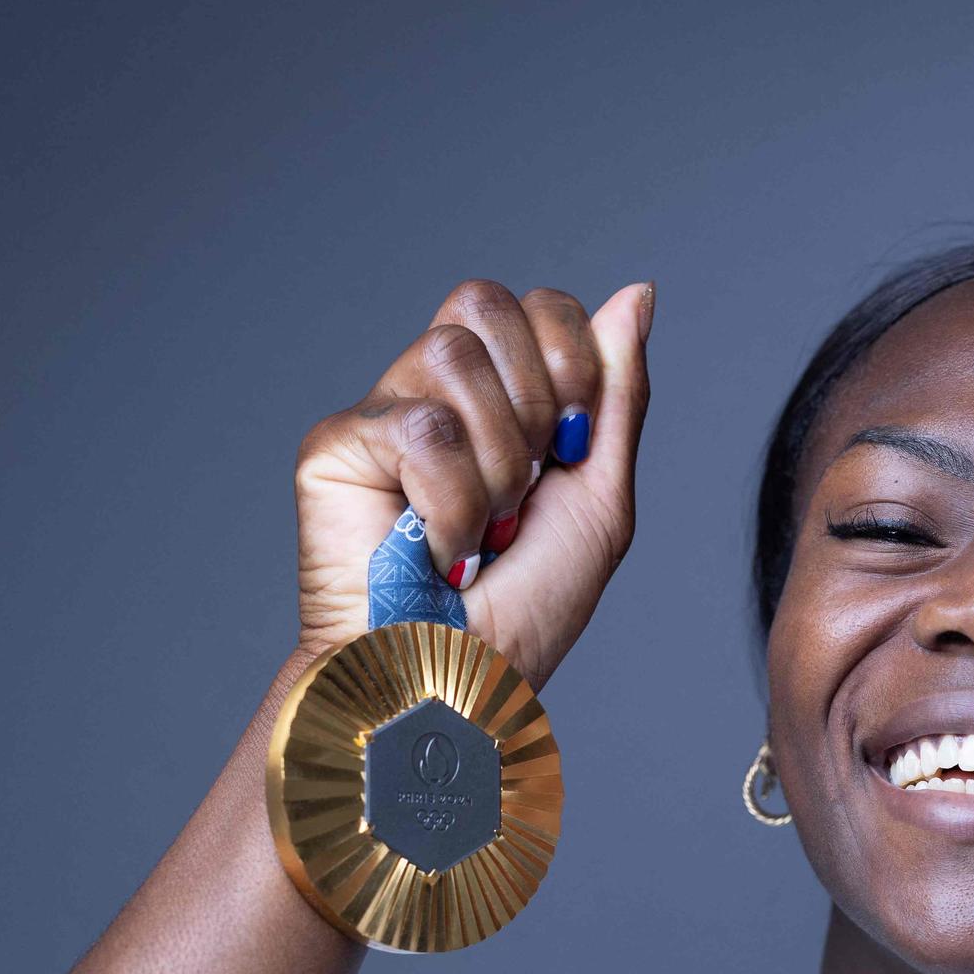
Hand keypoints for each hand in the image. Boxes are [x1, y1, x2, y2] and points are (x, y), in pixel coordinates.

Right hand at [293, 278, 654, 690]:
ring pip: (449, 355)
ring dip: (495, 464)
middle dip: (533, 402)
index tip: (572, 445)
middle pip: (482, 302)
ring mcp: (381, 416)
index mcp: (498, 397)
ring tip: (478, 530)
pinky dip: (449, 504)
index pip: (534, 304)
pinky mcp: (335, 446)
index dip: (568, 356)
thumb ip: (617, 393)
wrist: (462, 680)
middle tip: (524, 489)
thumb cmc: (525, 611)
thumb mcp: (601, 497)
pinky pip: (418, 427)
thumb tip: (638, 292)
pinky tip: (435, 551)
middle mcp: (434, 393)